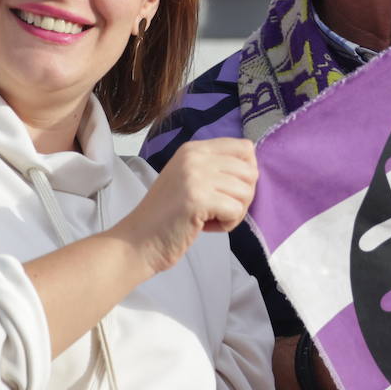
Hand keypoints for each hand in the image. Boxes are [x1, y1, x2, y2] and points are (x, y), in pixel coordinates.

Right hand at [113, 138, 256, 275]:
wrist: (137, 241)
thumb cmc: (167, 216)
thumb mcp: (190, 179)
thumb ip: (216, 168)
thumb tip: (253, 169)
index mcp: (194, 149)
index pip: (245, 147)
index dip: (246, 173)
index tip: (228, 191)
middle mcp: (195, 156)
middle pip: (250, 171)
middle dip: (243, 197)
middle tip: (219, 210)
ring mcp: (195, 176)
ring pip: (246, 192)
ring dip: (234, 213)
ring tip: (210, 218)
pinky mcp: (198, 198)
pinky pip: (236, 210)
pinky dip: (227, 224)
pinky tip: (205, 226)